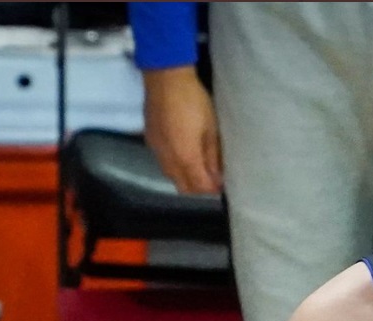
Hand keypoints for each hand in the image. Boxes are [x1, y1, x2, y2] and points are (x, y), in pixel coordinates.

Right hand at [141, 66, 223, 193]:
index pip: (199, 188)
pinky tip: (185, 158)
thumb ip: (213, 156)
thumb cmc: (193, 101)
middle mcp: (168, 160)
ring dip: (186, 180)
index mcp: (186, 157)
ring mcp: (156, 151)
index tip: (222, 187)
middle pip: (183, 188)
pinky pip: (163, 164)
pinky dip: (176, 168)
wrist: (165, 78)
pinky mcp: (150, 141)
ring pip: (172, 177)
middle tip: (212, 182)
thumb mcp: (211, 129)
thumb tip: (217, 177)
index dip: (211, 191)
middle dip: (198, 190)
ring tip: (201, 171)